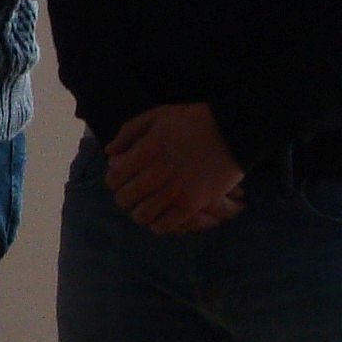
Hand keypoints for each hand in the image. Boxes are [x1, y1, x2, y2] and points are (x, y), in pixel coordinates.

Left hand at [105, 103, 244, 234]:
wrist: (232, 132)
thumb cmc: (193, 120)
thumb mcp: (158, 116)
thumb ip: (129, 132)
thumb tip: (109, 152)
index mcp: (145, 151)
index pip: (114, 179)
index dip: (114, 181)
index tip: (122, 180)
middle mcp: (155, 174)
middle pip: (124, 200)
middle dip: (126, 197)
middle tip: (134, 194)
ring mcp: (173, 192)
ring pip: (141, 216)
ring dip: (141, 212)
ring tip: (148, 206)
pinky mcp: (190, 205)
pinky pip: (163, 226)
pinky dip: (158, 224)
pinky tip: (162, 215)